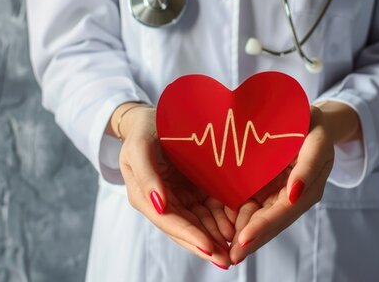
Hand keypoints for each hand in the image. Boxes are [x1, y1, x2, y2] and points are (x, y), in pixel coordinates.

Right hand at [111, 103, 235, 268]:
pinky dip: (223, 220)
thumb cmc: (143, 130)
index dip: (189, 236)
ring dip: (216, 238)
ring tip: (236, 251)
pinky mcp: (193, 191)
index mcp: (145, 197)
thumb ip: (146, 177)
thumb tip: (159, 206)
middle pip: (186, 229)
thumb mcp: (139, 147)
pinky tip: (238, 229)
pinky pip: (209, 209)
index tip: (209, 248)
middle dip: (206, 246)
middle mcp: (163, 202)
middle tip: (228, 261)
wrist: (151, 118)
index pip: (169, 221)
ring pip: (200, 224)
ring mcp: (179, 198)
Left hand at [226, 102, 360, 263]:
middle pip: (271, 222)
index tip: (244, 239)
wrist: (314, 121)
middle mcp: (294, 196)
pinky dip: (240, 220)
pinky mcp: (269, 189)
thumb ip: (307, 167)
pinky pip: (254, 207)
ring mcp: (281, 194)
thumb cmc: (313, 125)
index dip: (263, 226)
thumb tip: (295, 194)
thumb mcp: (315, 141)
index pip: (282, 211)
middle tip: (231, 257)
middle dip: (251, 240)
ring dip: (245, 236)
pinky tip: (224, 232)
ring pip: (261, 219)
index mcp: (308, 188)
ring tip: (226, 253)